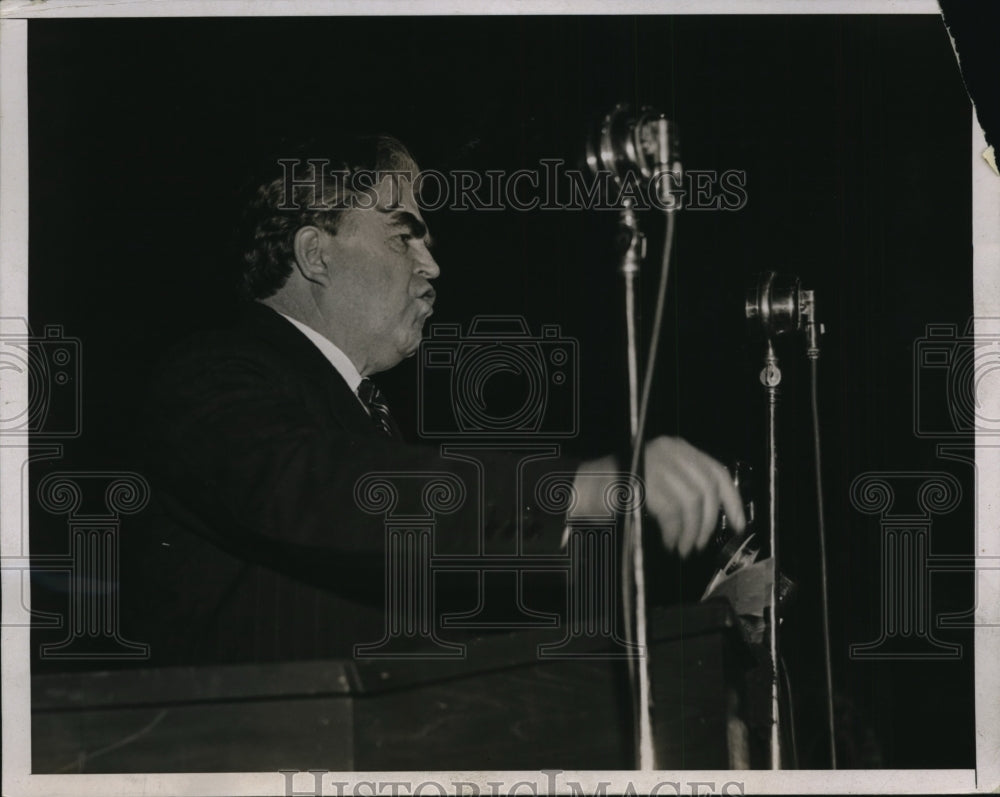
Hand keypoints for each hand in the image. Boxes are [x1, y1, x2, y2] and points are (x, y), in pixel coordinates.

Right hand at [572, 436, 744, 558]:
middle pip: (707, 488)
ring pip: (692, 502)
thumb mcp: (660, 484)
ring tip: (681, 546)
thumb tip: (717, 515)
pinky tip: (668, 541)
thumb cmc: (620, 491)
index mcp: (676, 447)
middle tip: (698, 543)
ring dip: (690, 531)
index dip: (732, 500)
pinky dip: (674, 531)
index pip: (717, 470)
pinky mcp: (645, 480)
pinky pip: (672, 511)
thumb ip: (686, 489)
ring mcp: (656, 463)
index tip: (739, 524)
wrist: (581, 489)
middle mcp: (669, 450)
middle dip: (708, 522)